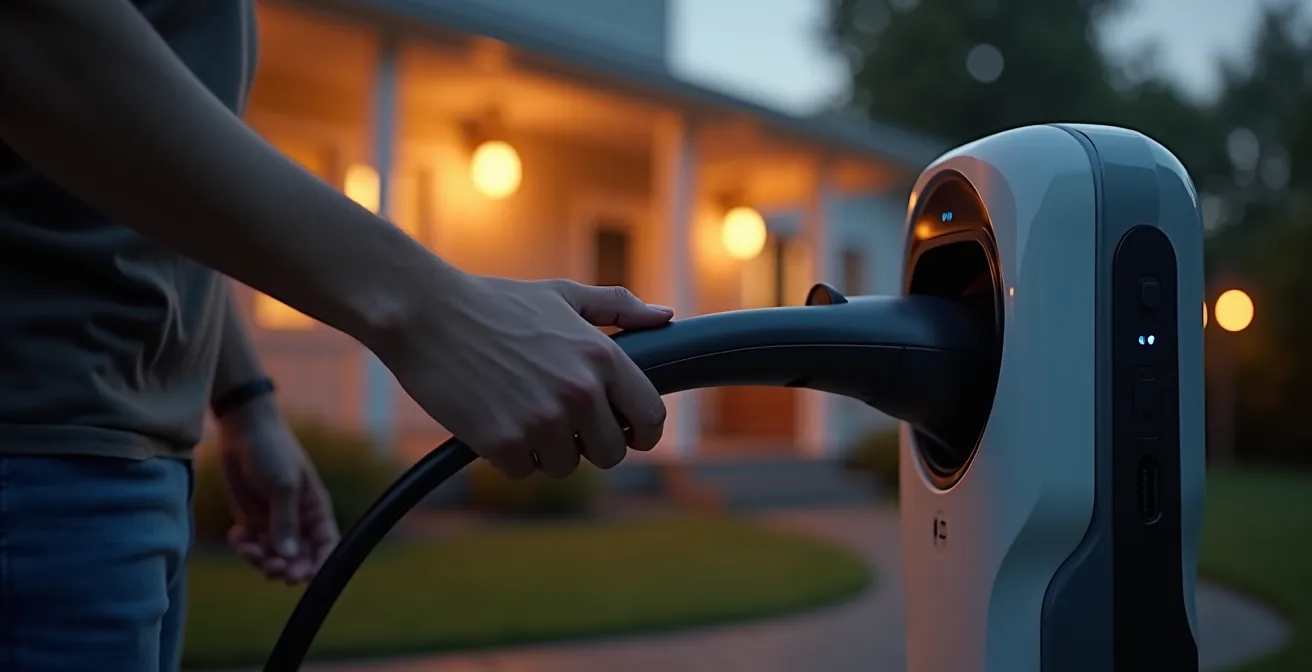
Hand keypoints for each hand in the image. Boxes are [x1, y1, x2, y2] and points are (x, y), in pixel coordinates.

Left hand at [215, 396, 339, 584]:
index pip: (326, 545)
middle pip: (299, 558)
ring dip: (261, 560)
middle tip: (273, 569)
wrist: (244, 432)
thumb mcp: (283, 485)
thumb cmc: (274, 452)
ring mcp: (273, 523)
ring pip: (273, 556)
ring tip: (248, 549)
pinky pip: (250, 546)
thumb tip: (290, 557)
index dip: (320, 565)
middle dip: (287, 568)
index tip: (304, 576)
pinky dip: (243, 547)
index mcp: (315, 511)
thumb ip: (286, 523)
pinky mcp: (251, 521)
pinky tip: (236, 534)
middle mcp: (297, 521)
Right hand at [377, 275, 672, 478]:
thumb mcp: (562, 296)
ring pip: (565, 466)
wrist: (425, 313)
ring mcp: (542, 421)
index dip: (640, 432)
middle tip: (559, 421)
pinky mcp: (503, 443)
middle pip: (611, 454)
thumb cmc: (495, 302)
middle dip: (588, 444)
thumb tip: (664, 317)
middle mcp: (579, 392)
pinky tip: (492, 419)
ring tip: (519, 411)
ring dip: (545, 450)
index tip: (624, 431)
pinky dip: (508, 455)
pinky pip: (523, 471)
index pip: (650, 419)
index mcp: (602, 357)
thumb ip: (617, 307)